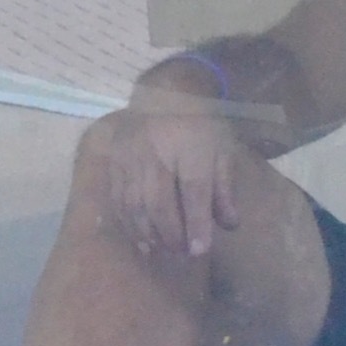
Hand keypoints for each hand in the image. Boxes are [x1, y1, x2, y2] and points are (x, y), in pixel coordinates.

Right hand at [102, 89, 248, 263]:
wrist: (168, 90)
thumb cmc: (202, 125)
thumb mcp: (222, 151)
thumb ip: (224, 189)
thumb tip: (229, 225)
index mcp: (191, 146)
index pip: (194, 191)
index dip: (196, 223)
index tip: (200, 251)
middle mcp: (158, 151)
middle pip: (160, 201)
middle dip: (171, 234)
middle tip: (181, 254)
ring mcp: (132, 155)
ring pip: (135, 202)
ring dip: (147, 232)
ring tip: (160, 250)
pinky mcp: (115, 159)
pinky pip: (118, 196)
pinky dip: (128, 221)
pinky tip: (139, 237)